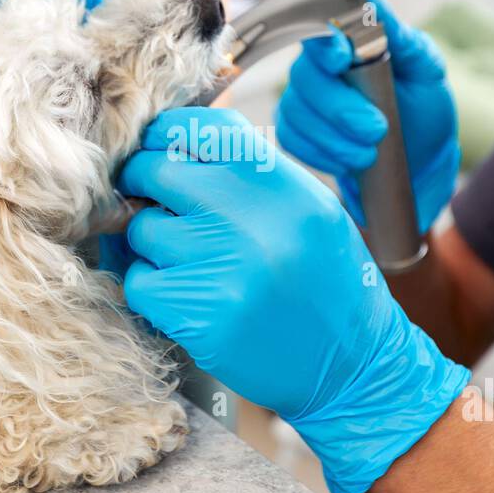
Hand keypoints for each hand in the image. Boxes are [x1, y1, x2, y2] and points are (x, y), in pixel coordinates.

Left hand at [118, 108, 469, 492]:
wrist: (354, 364)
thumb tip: (171, 142)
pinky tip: (186, 299)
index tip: (158, 153)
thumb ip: (250, 172)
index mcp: (280, 182)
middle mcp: (252, 217)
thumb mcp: (308, 207)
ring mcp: (223, 266)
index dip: (166, 136)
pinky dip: (151, 290)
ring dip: (151, 246)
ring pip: (141, 230)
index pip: (200, 128)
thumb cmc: (326, 280)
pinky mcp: (200, 315)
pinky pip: (139, 283)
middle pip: (155, 172)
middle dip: (144, 187)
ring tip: (189, 264)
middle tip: (154, 206)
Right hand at [276, 0, 459, 233]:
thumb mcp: (427, 70)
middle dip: (338, 107)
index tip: (342, 60)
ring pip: (295, 110)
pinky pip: (291, 138)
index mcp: (348, 40)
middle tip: (377, 129)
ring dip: (332, 137)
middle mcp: (319, 65)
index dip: (325, 44)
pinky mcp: (296, 130)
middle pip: (305, 75)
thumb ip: (404, 39)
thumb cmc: (422, 106)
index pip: (321, 30)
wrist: (418, 156)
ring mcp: (303, 98)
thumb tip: (375, 6)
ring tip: (369, 153)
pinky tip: (347, 161)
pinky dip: (319, 154)